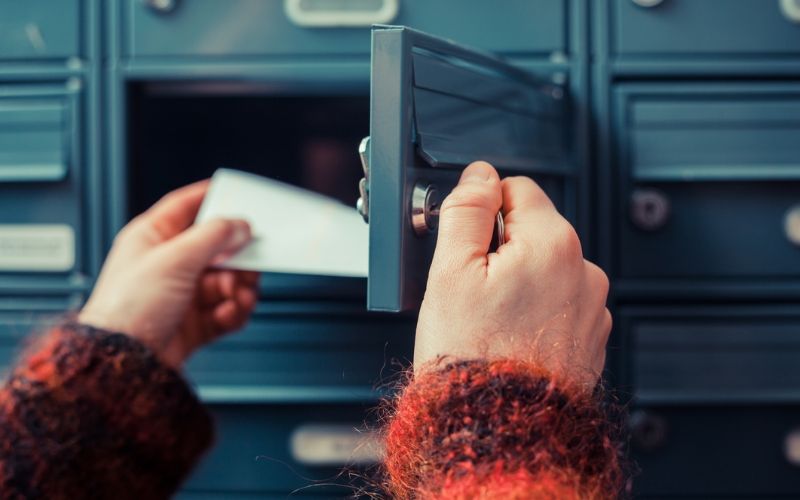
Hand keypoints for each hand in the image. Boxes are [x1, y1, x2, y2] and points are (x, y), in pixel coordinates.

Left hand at [79, 181, 259, 368]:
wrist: (124, 362)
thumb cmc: (128, 308)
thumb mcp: (175, 259)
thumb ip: (214, 236)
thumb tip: (239, 225)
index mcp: (152, 239)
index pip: (185, 207)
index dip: (211, 197)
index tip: (237, 194)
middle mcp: (168, 264)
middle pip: (216, 248)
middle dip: (237, 257)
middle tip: (251, 261)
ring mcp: (182, 295)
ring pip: (227, 281)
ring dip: (240, 287)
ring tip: (240, 294)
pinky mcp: (194, 323)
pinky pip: (226, 310)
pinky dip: (235, 311)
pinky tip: (231, 312)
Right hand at [415, 162, 610, 388]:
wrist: (499, 430)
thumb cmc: (472, 357)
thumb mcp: (450, 272)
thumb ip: (466, 210)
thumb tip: (479, 175)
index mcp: (553, 244)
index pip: (517, 189)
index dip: (482, 211)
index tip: (465, 244)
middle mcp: (585, 271)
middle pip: (532, 231)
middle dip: (499, 250)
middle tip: (471, 292)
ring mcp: (592, 308)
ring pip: (544, 269)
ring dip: (518, 282)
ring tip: (490, 321)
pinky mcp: (590, 339)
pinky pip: (558, 305)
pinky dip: (535, 312)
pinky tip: (510, 337)